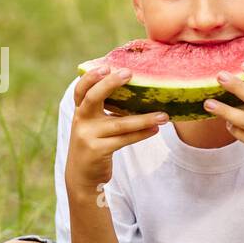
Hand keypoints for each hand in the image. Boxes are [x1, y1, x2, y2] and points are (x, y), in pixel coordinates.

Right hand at [65, 65, 168, 192]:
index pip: (81, 90)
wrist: (81, 176)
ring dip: (143, 118)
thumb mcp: (92, 125)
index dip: (91, 77)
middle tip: (129, 74)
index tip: (106, 66)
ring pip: (118, 123)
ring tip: (163, 115)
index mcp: (80, 112)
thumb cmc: (94, 144)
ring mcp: (88, 137)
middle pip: (93, 98)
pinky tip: (155, 130)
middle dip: (110, 84)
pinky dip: (141, 134)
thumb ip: (103, 110)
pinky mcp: (97, 151)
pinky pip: (124, 139)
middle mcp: (81, 121)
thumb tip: (135, 90)